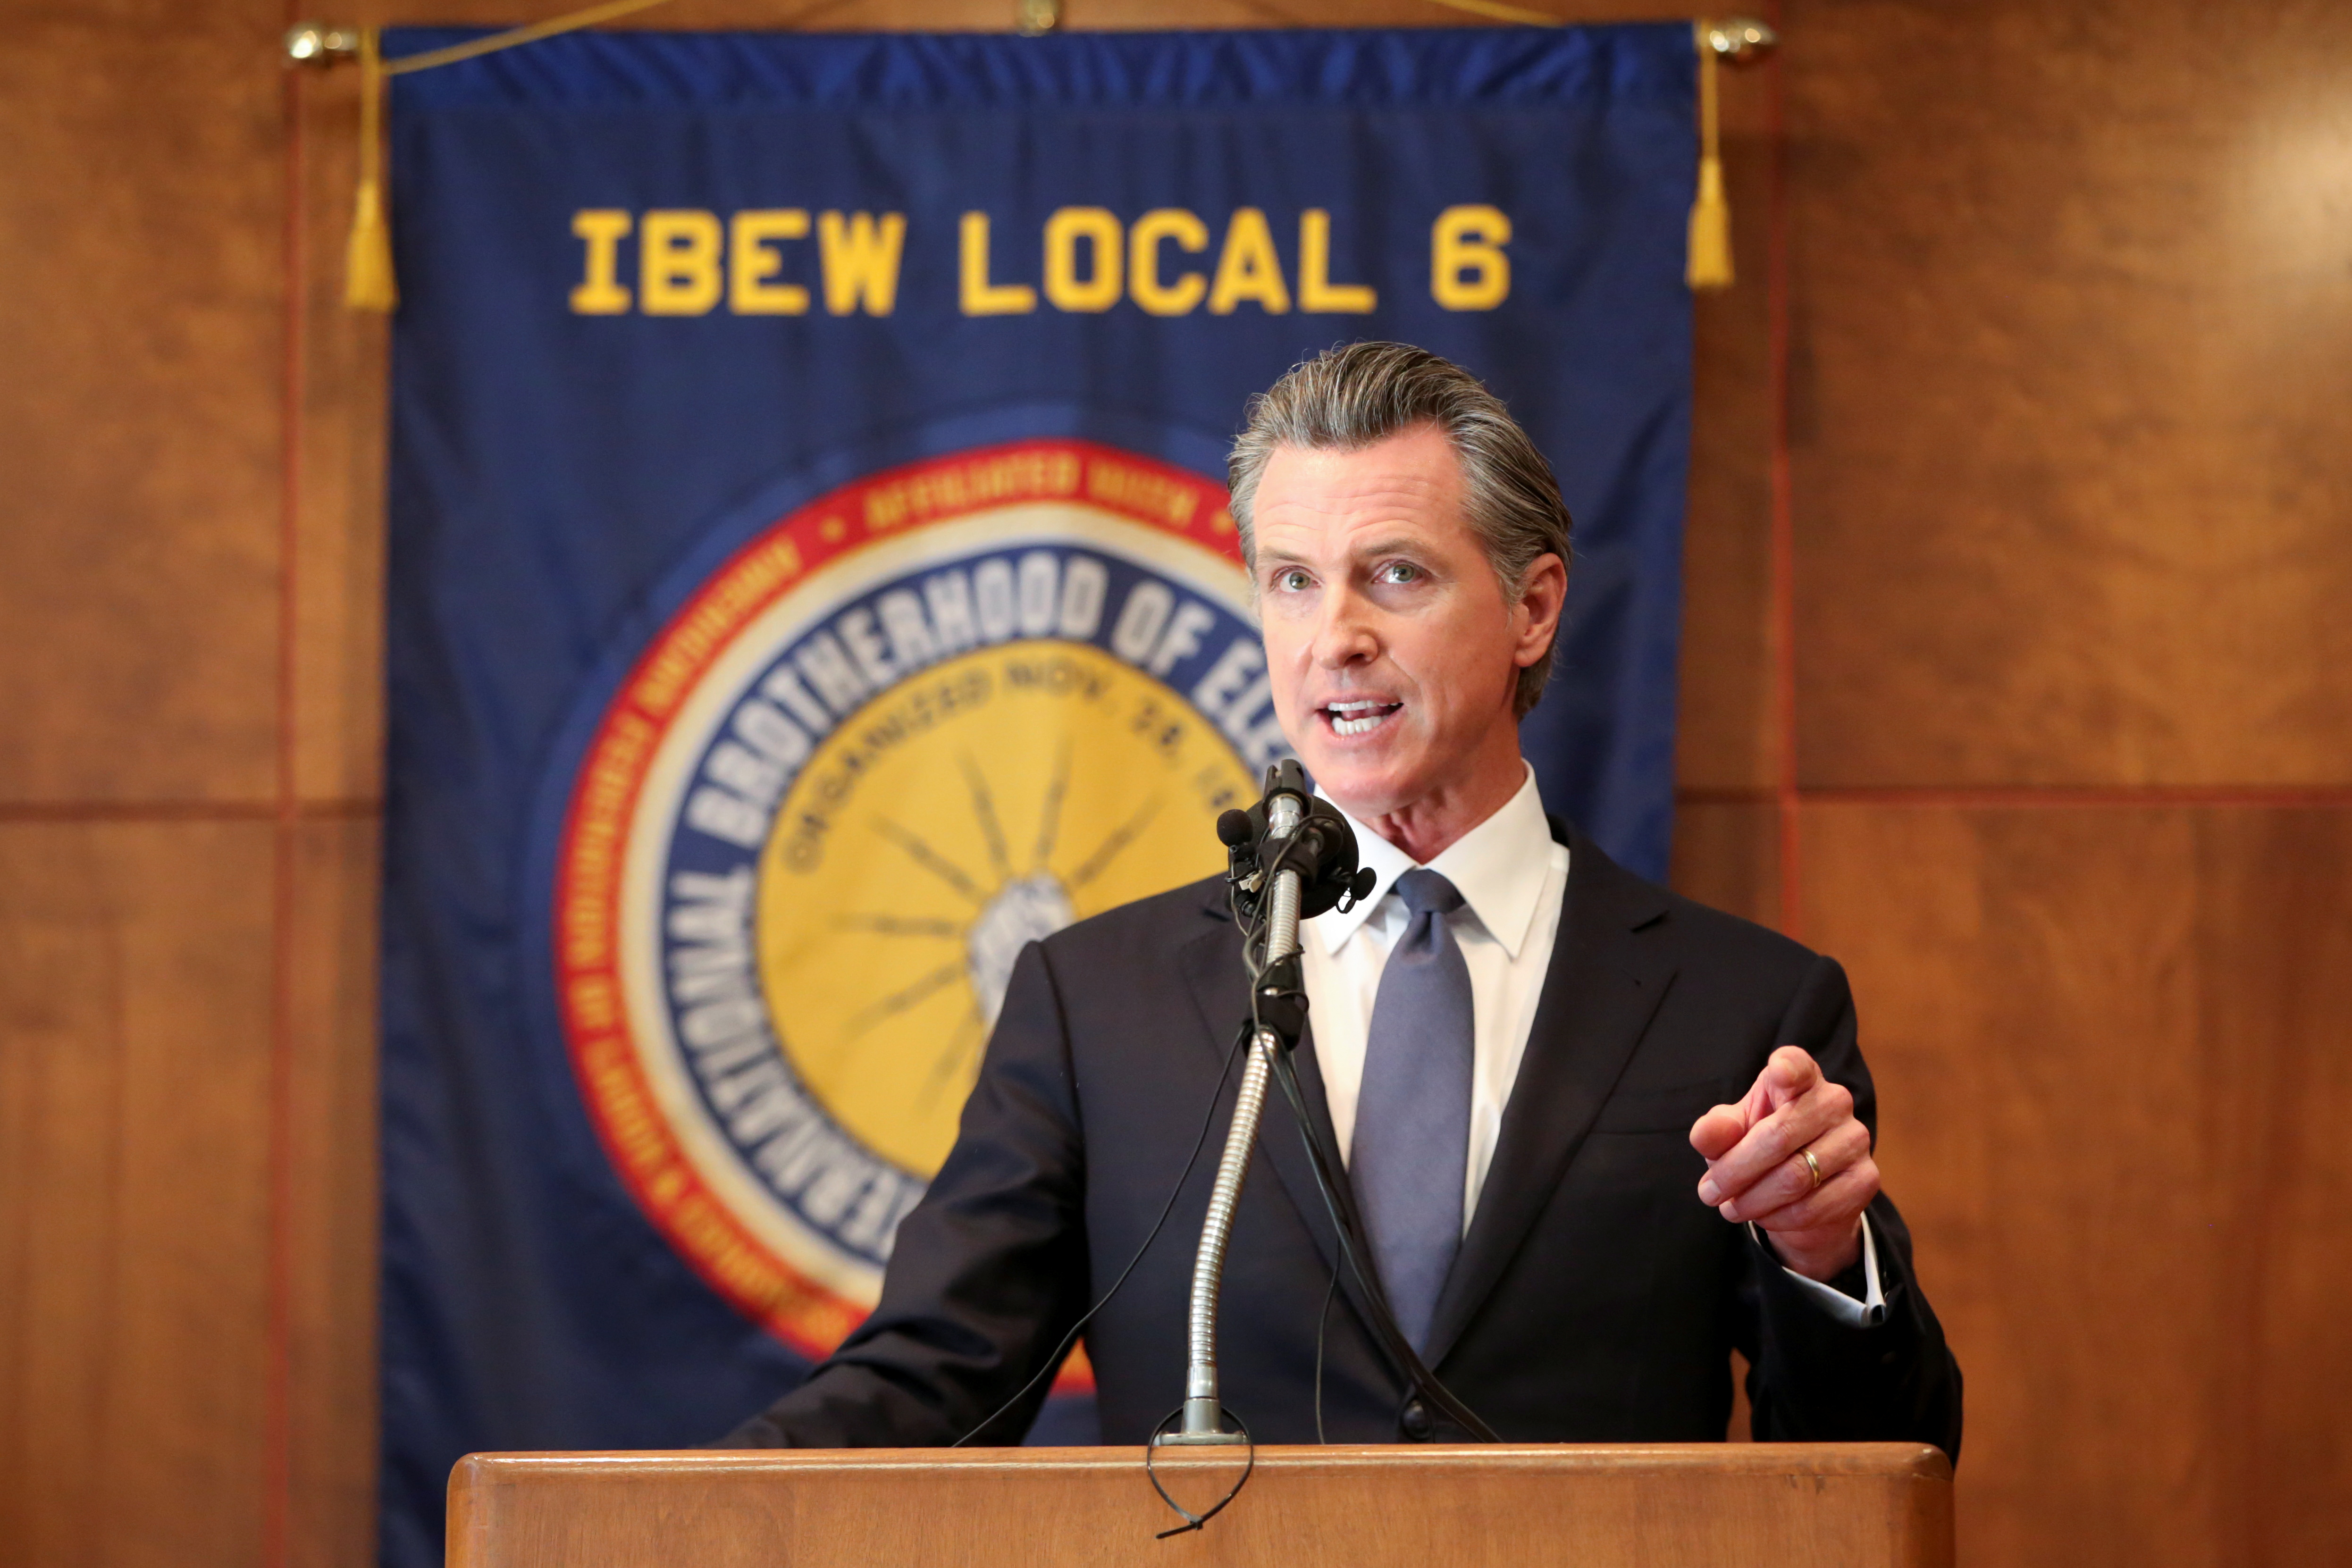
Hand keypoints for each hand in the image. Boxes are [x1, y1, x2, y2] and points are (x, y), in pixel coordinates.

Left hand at [1689, 1045, 1876, 1281]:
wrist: (1802, 1190)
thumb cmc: (1759, 1145)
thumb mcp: (1731, 1134)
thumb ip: (1715, 1130)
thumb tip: (1707, 1134)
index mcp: (1798, 1078)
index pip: (1798, 1066)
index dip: (1789, 1068)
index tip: (1778, 1072)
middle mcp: (1833, 1101)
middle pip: (1779, 1137)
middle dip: (1735, 1171)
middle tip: (1708, 1193)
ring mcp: (1855, 1139)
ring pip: (1795, 1177)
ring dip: (1753, 1200)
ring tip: (1731, 1208)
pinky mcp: (1865, 1178)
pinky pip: (1814, 1206)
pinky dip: (1779, 1218)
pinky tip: (1764, 1217)